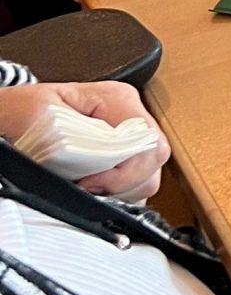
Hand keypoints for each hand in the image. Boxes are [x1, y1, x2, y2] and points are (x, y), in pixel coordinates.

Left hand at [0, 78, 169, 203]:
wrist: (9, 118)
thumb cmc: (22, 113)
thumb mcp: (40, 113)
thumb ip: (79, 134)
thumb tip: (107, 158)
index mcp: (118, 99)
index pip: (150, 145)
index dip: (123, 173)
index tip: (89, 183)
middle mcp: (131, 116)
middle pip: (153, 163)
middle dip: (122, 185)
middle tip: (86, 187)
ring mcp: (130, 138)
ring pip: (148, 177)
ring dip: (119, 192)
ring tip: (86, 187)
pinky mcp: (125, 157)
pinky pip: (136, 185)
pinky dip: (116, 195)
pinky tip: (93, 189)